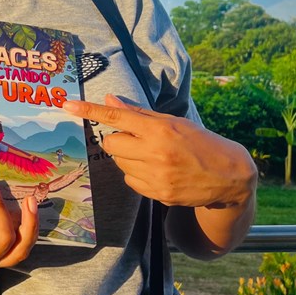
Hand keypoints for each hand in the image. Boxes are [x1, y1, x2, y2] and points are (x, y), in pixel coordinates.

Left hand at [63, 95, 255, 208]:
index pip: (116, 118)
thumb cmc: (199, 142)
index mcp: (159, 130)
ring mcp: (156, 176)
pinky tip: (158, 171)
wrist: (229, 176)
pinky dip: (137, 175)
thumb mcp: (172, 122)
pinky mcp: (158, 194)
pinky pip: (130, 181)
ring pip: (119, 164)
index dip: (89, 111)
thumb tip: (108, 100)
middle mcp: (155, 153)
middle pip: (111, 144)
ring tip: (154, 157)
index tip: (66, 106)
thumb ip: (138, 114)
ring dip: (129, 158)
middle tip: (138, 140)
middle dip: (119, 141)